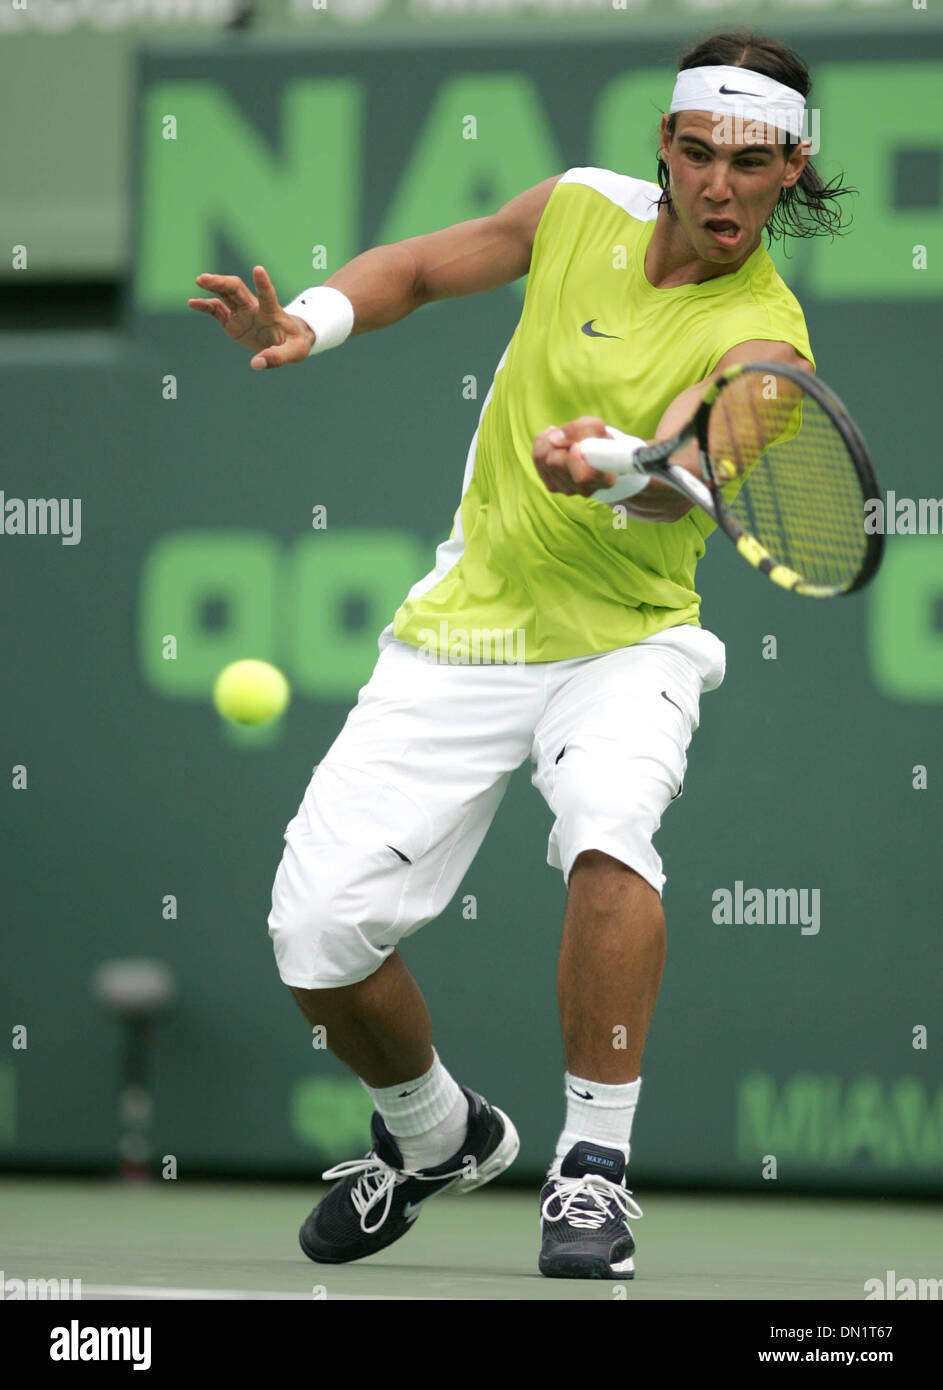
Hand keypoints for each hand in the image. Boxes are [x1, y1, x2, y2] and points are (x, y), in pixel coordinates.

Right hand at [188, 265, 315, 368]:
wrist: (290, 341)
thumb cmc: (295, 343)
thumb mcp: (293, 353)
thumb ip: (276, 358)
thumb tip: (256, 364)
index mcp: (272, 313)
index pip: (268, 296)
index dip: (263, 284)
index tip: (258, 269)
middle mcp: (255, 308)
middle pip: (237, 289)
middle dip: (222, 282)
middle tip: (204, 279)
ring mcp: (243, 312)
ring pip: (226, 294)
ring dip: (213, 285)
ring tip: (199, 280)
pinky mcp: (233, 320)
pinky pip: (217, 310)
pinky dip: (205, 306)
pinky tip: (192, 303)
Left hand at [532, 417, 617, 496]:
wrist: (595, 451)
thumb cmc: (598, 439)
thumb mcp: (596, 427)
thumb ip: (579, 429)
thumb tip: (554, 439)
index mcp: (604, 479)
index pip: (582, 476)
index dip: (574, 457)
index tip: (576, 445)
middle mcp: (585, 489)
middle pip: (555, 463)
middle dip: (558, 442)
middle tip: (569, 436)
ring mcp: (567, 490)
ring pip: (543, 459)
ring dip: (549, 441)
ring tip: (563, 437)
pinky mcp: (552, 486)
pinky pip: (537, 459)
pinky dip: (542, 444)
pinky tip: (554, 442)